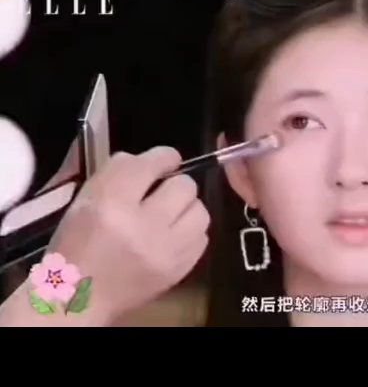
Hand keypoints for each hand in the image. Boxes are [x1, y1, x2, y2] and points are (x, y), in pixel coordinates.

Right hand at [47, 146, 209, 323]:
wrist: (78, 297)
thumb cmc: (78, 243)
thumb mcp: (86, 198)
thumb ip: (120, 172)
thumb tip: (155, 160)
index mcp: (111, 203)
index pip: (150, 163)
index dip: (163, 157)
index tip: (165, 160)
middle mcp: (143, 226)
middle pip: (184, 185)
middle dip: (174, 184)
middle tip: (160, 194)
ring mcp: (165, 252)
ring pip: (200, 211)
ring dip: (186, 209)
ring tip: (169, 216)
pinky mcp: (179, 271)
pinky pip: (202, 238)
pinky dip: (189, 233)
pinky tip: (171, 237)